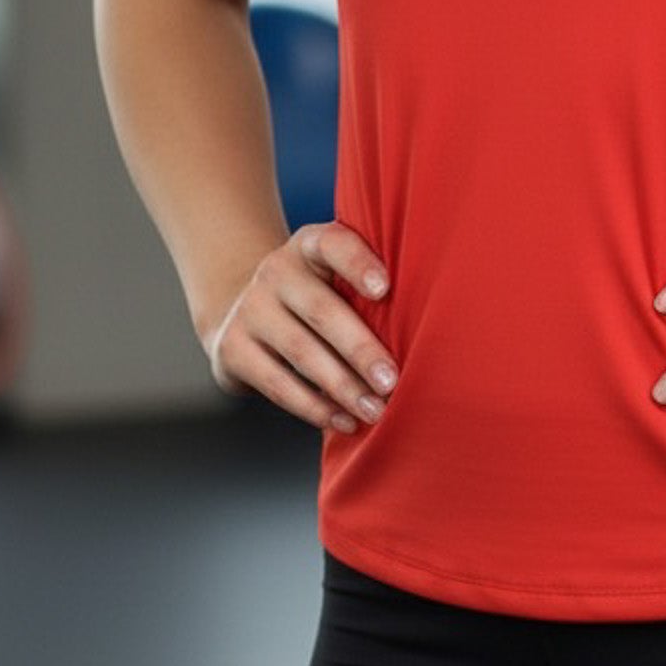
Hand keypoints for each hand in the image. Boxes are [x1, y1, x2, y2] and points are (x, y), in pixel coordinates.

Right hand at [202, 220, 399, 437]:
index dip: (358, 263)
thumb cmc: (319, 294)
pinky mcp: (232, 349)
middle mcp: (276, 270)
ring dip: (342, 387)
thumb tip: (432, 326)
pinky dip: (315, 407)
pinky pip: (278, 384)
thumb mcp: (335, 274)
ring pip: (300, 352)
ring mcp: (250, 309)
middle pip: (321, 309)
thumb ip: (370, 286)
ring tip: (375, 410)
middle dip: (360, 349)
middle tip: (392, 381)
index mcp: (309, 245)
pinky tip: (344, 420)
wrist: (244, 310)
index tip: (385, 288)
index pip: (333, 244)